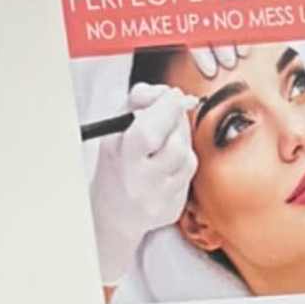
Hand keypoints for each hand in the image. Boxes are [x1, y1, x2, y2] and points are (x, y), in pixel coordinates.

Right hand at [89, 78, 197, 251]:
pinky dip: (183, 159)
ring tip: (167, 135)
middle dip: (178, 119)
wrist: (116, 211)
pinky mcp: (174, 207)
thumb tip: (168, 92)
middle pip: (175, 145)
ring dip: (182, 138)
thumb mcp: (115, 128)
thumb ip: (138, 102)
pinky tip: (169, 159)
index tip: (175, 94)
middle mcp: (141, 182)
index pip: (148, 132)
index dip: (167, 109)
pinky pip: (189, 174)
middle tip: (173, 107)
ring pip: (187, 157)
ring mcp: (159, 198)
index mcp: (121, 158)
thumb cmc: (117, 162)